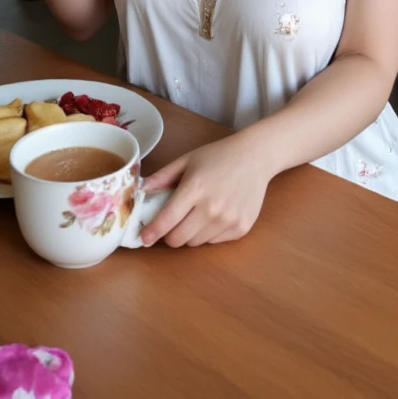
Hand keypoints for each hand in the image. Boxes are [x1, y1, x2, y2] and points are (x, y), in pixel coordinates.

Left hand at [140, 134, 271, 247]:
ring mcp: (228, 220)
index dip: (152, 232)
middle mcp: (212, 208)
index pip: (167, 220)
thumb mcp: (188, 159)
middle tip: (173, 222)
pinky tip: (216, 214)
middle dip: (170, 234)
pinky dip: (209, 233)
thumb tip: (141, 190)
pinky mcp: (241, 228)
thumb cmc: (219, 156)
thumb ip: (163, 176)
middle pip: (178, 239)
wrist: (256, 156)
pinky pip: (215, 241)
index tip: (144, 238)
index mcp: (195, 188)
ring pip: (196, 242)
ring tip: (198, 213)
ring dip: (190, 233)